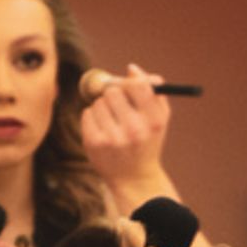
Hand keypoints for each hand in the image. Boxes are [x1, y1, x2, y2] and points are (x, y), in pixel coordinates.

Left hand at [81, 62, 170, 189]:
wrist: (133, 177)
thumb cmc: (147, 141)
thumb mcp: (159, 119)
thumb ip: (153, 92)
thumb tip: (132, 69)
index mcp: (154, 121)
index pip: (138, 86)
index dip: (131, 81)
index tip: (128, 84)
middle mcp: (135, 130)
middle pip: (113, 91)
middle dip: (114, 94)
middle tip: (118, 104)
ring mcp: (113, 138)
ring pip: (98, 102)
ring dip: (103, 107)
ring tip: (112, 121)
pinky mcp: (94, 143)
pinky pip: (87, 114)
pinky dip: (92, 118)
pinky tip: (102, 129)